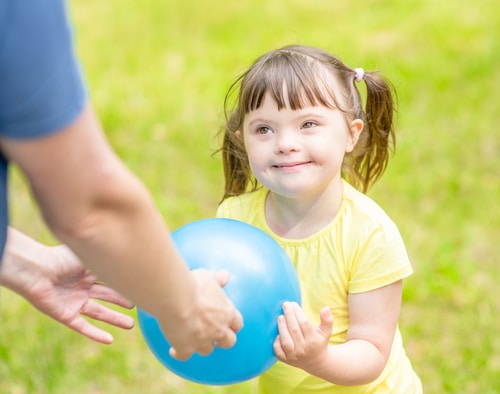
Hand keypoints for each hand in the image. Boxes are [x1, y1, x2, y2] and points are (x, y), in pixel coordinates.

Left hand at [4, 236, 134, 343]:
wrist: (36, 271)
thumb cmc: (62, 258)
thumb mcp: (90, 257)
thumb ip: (108, 262)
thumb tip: (130, 261)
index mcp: (88, 271)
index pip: (111, 279)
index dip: (125, 284)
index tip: (141, 288)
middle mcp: (83, 286)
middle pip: (108, 296)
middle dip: (123, 301)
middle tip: (138, 305)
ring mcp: (75, 302)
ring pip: (99, 313)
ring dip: (115, 319)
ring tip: (130, 325)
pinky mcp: (65, 315)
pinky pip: (83, 327)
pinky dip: (95, 334)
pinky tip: (109, 340)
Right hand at [167, 269, 242, 359]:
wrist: (176, 298)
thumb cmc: (193, 285)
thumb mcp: (208, 277)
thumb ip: (218, 278)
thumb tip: (226, 276)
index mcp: (227, 313)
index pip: (238, 323)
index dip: (234, 325)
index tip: (229, 325)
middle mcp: (219, 329)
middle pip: (228, 342)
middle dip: (223, 341)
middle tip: (216, 338)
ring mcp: (203, 341)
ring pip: (207, 350)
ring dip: (201, 346)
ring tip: (194, 342)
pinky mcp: (186, 348)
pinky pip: (183, 356)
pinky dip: (179, 353)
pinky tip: (174, 350)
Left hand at [273, 302, 332, 369]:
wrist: (315, 362)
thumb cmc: (319, 342)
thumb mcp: (326, 332)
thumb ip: (327, 320)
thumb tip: (326, 308)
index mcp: (313, 341)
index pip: (304, 324)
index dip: (298, 313)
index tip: (293, 304)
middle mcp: (303, 349)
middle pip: (294, 330)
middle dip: (289, 316)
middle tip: (285, 305)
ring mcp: (293, 356)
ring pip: (286, 341)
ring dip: (282, 327)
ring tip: (280, 317)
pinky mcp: (285, 360)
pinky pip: (278, 351)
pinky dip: (276, 342)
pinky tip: (277, 332)